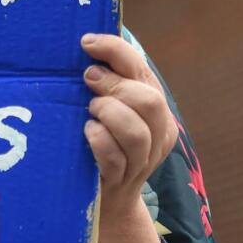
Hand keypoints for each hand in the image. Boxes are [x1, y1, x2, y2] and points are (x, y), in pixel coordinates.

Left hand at [81, 33, 177, 212]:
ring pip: (136, 132)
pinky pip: (115, 158)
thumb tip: (84, 42)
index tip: (86, 42)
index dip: (115, 50)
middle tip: (87, 80)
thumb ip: (107, 80)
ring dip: (108, 113)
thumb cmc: (102, 140)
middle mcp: (157, 131)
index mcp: (155, 104)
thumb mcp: (109, 107)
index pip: (141, 68)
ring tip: (90, 111)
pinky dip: (98, 140)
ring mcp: (143, 159)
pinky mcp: (124, 180)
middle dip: (114, 85)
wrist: (108, 199)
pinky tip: (86, 132)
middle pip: (148, 101)